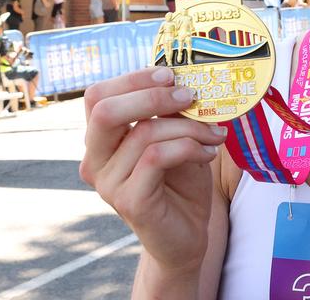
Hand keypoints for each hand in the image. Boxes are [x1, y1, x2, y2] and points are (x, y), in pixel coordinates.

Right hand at [80, 67, 226, 275]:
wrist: (187, 235)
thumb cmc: (180, 181)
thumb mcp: (173, 137)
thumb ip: (168, 112)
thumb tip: (183, 78)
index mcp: (100, 140)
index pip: (97, 96)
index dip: (132, 79)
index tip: (170, 75)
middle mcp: (94, 160)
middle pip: (105, 110)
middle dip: (152, 95)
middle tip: (190, 95)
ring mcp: (108, 183)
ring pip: (144, 132)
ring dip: (189, 126)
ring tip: (214, 133)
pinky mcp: (129, 201)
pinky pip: (157, 157)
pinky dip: (189, 147)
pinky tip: (208, 152)